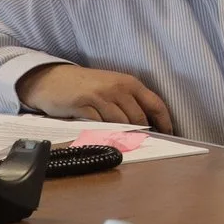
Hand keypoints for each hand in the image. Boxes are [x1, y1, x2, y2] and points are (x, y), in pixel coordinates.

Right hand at [16, 64, 173, 132]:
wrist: (53, 79)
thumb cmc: (87, 85)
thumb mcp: (112, 87)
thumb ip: (130, 102)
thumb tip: (148, 124)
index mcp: (130, 83)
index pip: (156, 104)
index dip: (165, 122)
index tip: (170, 135)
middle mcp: (118, 88)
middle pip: (139, 117)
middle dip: (144, 132)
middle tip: (145, 144)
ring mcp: (101, 96)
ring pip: (122, 122)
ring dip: (125, 135)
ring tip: (127, 144)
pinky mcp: (83, 105)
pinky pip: (100, 124)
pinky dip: (105, 133)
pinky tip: (106, 138)